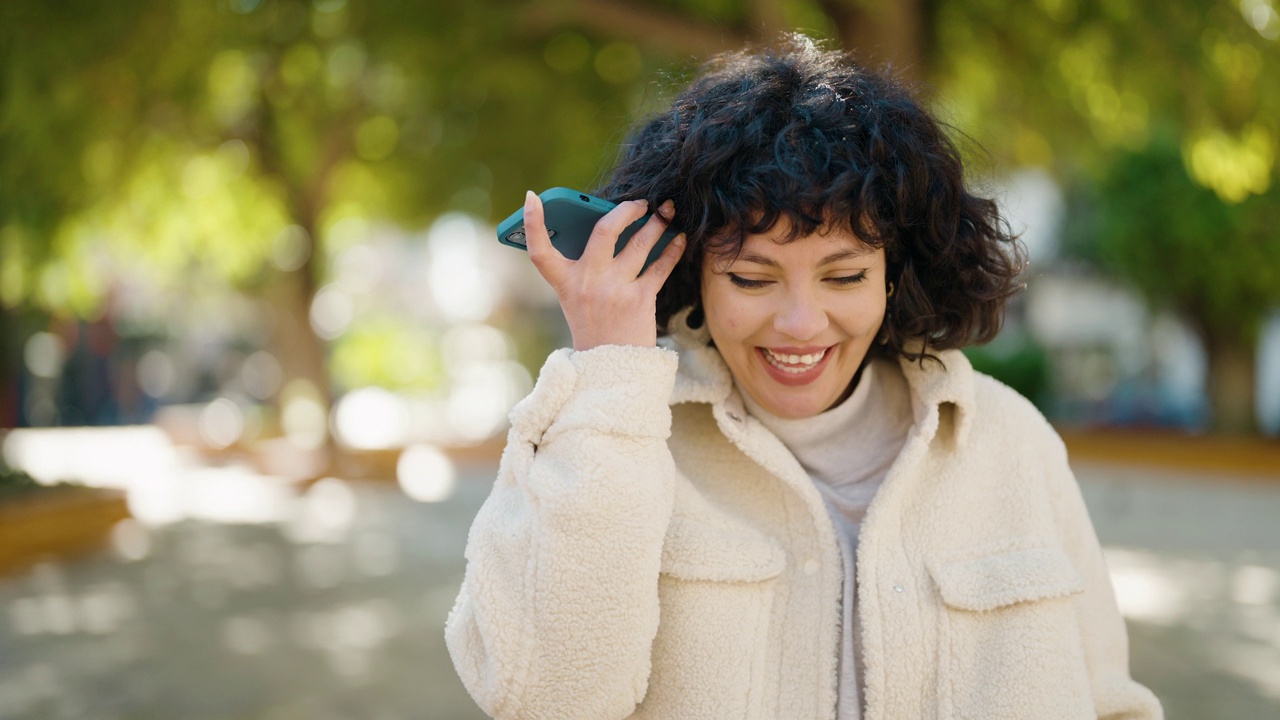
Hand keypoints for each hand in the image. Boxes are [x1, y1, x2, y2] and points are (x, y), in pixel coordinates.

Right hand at [523, 190, 685, 350]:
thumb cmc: (595, 327)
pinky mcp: (640, 299)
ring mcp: (614, 290)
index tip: (532, 197)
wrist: (611, 370)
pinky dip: (673, 249)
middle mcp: (587, 283)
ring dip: (658, 223)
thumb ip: (585, 267)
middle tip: (641, 202)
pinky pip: (660, 266)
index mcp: (565, 282)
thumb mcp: (578, 298)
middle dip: (627, 209)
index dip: (532, 222)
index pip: (540, 251)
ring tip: (667, 212)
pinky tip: (679, 239)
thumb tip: (613, 226)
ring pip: (640, 243)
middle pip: (604, 231)